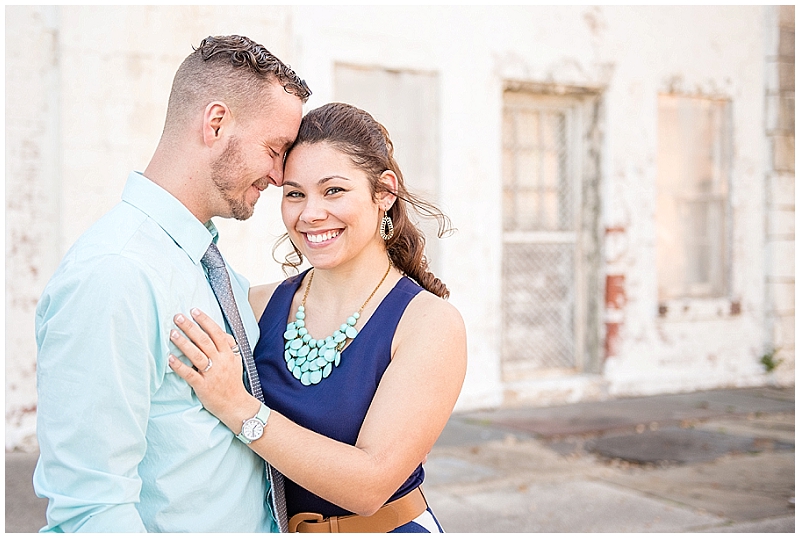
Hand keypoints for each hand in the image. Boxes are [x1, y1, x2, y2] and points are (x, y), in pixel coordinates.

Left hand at [168, 308, 258, 429]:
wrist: (236, 405)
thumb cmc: (233, 382)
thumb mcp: (236, 362)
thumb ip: (229, 347)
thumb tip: (222, 334)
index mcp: (229, 354)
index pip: (217, 333)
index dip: (205, 321)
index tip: (194, 311)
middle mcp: (221, 362)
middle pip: (204, 341)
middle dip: (190, 327)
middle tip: (178, 317)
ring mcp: (212, 374)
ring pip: (196, 355)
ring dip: (183, 343)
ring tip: (172, 333)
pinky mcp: (203, 386)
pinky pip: (189, 374)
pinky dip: (179, 366)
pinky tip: (170, 358)